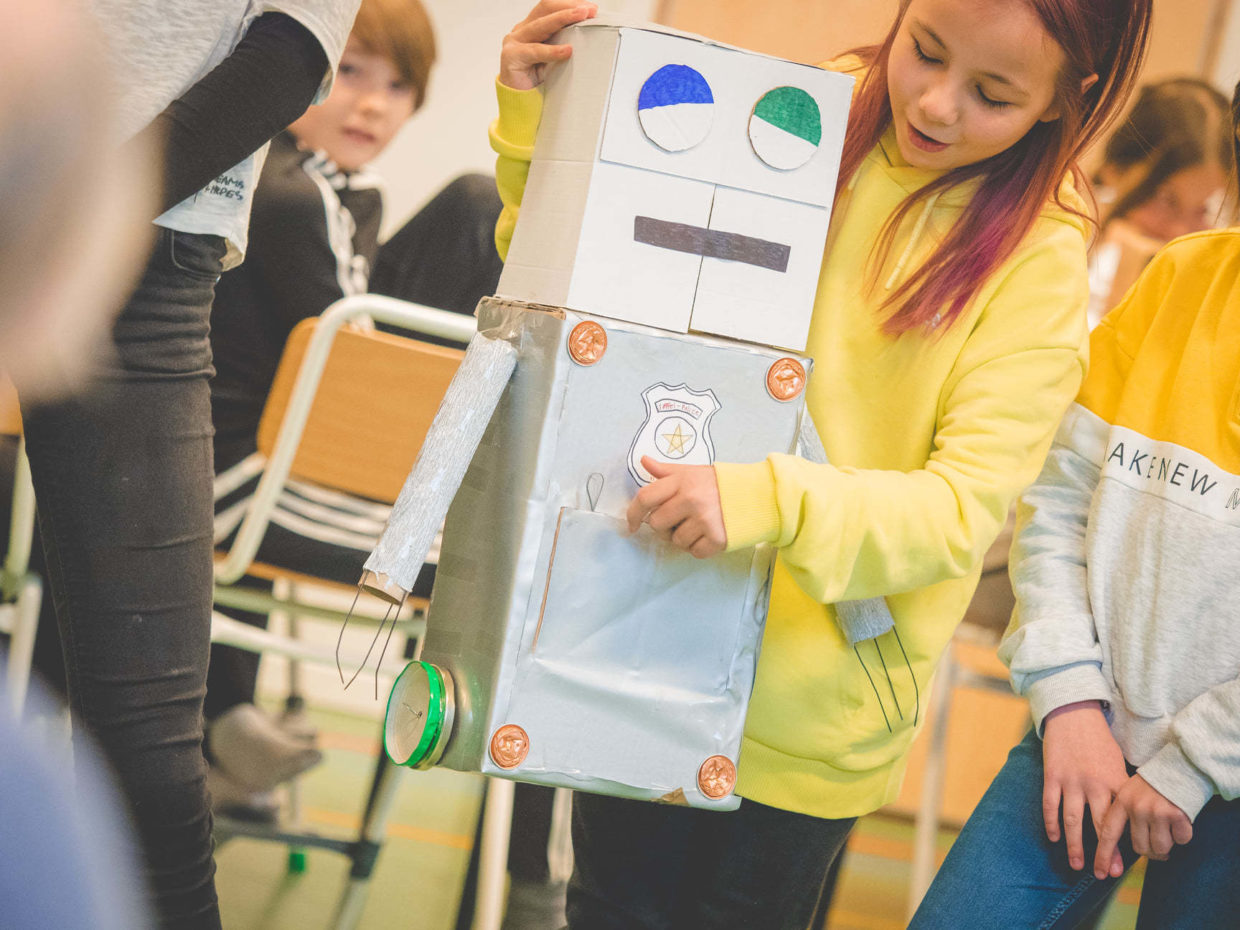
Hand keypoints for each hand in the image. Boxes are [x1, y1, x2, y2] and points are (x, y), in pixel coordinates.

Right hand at [500, 1, 597, 90]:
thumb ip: (564, 43)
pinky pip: (534, 51)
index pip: (550, 7)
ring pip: (541, 25)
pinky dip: (552, 51)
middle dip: (569, 7)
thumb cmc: (538, 81)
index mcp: (532, 27)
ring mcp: (514, 41)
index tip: (591, 9)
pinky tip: (567, 51)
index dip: (569, 4)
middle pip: (545, 8)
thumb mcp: (555, 57)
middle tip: (589, 10)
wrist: (520, 104)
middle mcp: (522, 30)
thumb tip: (590, 34)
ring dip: (563, 18)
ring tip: (582, 17)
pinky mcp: (511, 57)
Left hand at [625, 456, 725, 558]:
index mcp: (681, 481)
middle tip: (679, 519)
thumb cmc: (719, 483)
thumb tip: (643, 460)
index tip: (632, 524)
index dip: (633, 513)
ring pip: (676, 541)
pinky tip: (708, 534)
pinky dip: (699, 547)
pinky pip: (694, 552)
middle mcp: (691, 500)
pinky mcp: (717, 538)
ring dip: (683, 537)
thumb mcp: (692, 471)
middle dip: (664, 526)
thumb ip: (666, 470)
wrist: (756, 493)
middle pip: (657, 524)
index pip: (645, 498)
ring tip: (698, 525)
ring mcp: (704, 520)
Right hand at [1041, 701, 1126, 872]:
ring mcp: (1071, 780)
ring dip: (1074, 845)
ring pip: (1072, 820)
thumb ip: (1120, 791)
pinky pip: (1050, 804)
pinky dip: (1051, 822)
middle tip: (1101, 874)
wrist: (1074, 713)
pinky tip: (1053, 837)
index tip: (1119, 867)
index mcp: (1115, 781)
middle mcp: (1095, 783)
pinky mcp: (1052, 774)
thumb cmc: (1099, 741)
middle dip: (1101, 853)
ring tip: (1077, 864)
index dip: (1120, 846)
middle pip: (1099, 825)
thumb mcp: (1118, 764)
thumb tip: (1126, 820)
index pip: (1120, 821)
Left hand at [1094, 774, 1191, 878]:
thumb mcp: (1129, 790)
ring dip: (1167, 844)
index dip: (1103, 855)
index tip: (1099, 873)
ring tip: (1168, 830)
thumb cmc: (1154, 781)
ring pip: (1160, 848)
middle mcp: (1135, 808)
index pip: (1107, 833)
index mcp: (1121, 801)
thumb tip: (1121, 844)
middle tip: (1157, 846)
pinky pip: (1180, 840)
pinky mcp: (1175, 815)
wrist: (1179, 764)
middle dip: (1150, 851)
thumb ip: (1123, 812)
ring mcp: (1155, 812)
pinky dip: (1183, 835)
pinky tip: (1180, 821)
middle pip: (1139, 848)